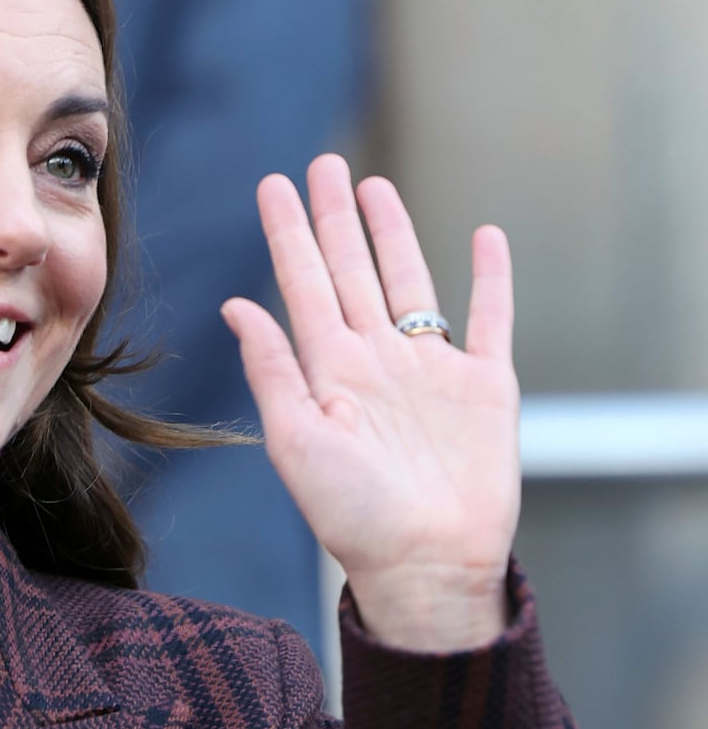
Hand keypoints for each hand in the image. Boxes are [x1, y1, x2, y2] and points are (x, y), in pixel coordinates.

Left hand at [221, 154, 519, 651]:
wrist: (426, 565)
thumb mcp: (297, 441)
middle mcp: (378, 362)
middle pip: (353, 271)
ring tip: (374, 187)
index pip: (303, 285)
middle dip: (336, 218)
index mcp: (330, 371)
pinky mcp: (486, 386)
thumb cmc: (354, 517)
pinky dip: (492, 277)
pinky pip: (491, 319)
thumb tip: (237, 304)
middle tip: (322, 163)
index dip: (289, 234)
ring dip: (394, 235)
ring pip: (412, 282)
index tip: (273, 185)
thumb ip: (272, 369)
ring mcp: (432, 370)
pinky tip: (486, 236)